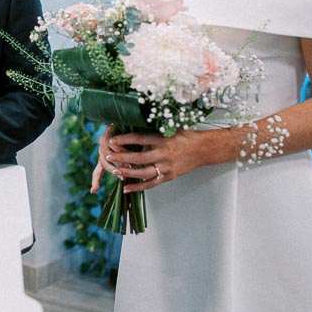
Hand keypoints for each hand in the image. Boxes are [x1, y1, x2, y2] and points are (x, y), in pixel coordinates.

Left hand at [95, 125, 221, 193]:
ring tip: (114, 170)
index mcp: (163, 140)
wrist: (203, 149)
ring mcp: (166, 168)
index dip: (124, 140)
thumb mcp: (170, 128)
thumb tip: (135, 124)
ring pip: (143, 173)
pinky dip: (138, 187)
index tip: (112, 140)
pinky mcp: (169, 177)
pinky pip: (151, 184)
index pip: (139, 139)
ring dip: (127, 172)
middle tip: (108, 156)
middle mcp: (164, 155)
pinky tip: (126, 187)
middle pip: (139, 158)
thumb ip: (153, 129)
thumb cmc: (186, 136)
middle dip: (121, 157)